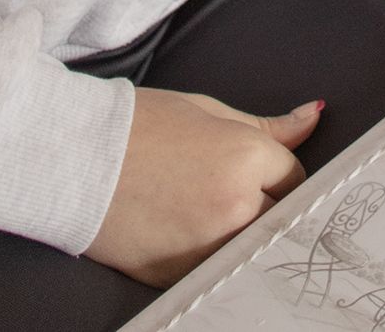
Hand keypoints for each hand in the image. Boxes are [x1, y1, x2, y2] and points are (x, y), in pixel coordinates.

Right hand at [86, 89, 320, 284]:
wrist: (70, 158)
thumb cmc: (137, 125)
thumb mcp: (206, 110)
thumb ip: (265, 126)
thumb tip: (313, 118)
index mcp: (245, 157)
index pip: (293, 175)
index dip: (277, 172)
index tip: (258, 170)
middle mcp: (235, 206)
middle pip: (282, 216)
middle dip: (270, 205)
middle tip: (239, 194)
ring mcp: (208, 246)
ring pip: (253, 247)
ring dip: (244, 233)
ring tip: (209, 212)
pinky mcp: (179, 274)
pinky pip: (217, 269)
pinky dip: (213, 256)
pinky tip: (188, 233)